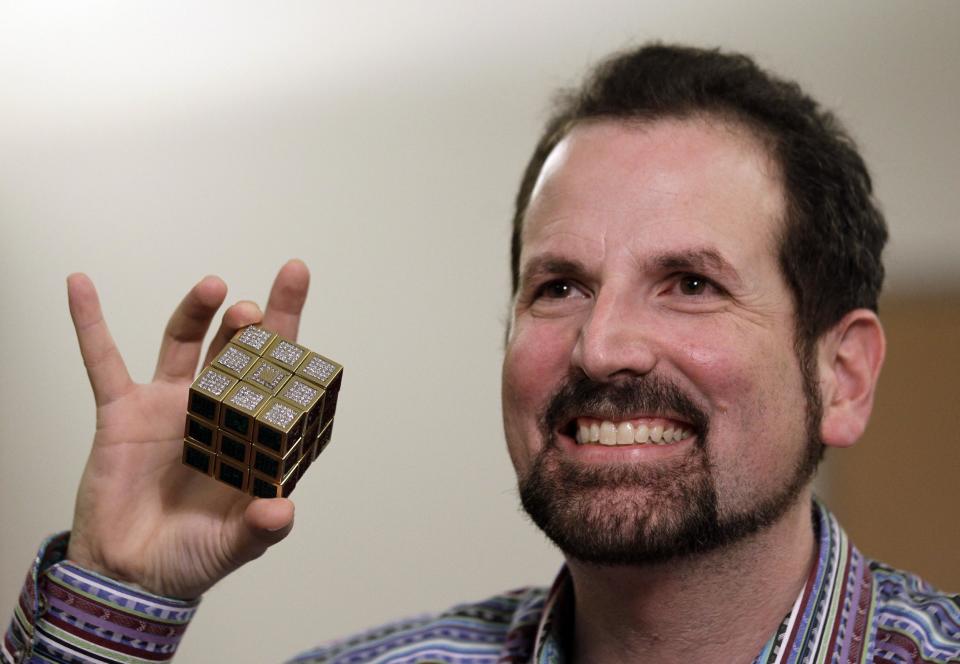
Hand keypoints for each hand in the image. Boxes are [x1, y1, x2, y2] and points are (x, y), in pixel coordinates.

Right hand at [65, 260, 309, 598]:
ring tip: (214, 288)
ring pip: (185, 343)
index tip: (296, 280)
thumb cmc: (190, 557)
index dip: (287, 331)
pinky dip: (90, 323)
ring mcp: (170, 407)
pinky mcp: (123, 413)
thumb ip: (259, 529)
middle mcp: (216, 411)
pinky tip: (81, 286)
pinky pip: (103, 361)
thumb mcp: (233, 545)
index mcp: (251, 434)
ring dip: (197, 312)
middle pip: (237, 351)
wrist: (129, 576)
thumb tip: (282, 511)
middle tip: (255, 308)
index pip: (276, 375)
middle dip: (250, 324)